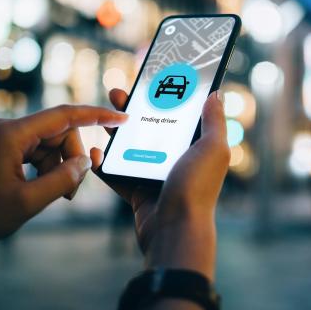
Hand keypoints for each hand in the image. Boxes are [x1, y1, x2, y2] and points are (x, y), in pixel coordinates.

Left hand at [0, 105, 127, 248]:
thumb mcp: (27, 202)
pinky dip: (47, 168)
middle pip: (59, 132)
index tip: (121, 117)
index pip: (65, 115)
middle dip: (72, 158)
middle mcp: (8, 128)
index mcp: (13, 134)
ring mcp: (3, 137)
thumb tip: (85, 163)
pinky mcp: (1, 148)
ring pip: (50, 144)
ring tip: (57, 196)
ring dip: (59, 167)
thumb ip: (62, 180)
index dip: (97, 115)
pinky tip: (44, 189)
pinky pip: (36, 151)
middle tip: (71, 192)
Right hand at [91, 90, 229, 279]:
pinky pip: (116, 173)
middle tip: (118, 93)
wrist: (174, 230)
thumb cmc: (196, 188)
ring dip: (116, 131)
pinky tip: (94, 151)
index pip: (179, 114)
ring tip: (102, 116)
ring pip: (131, 147)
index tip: (150, 79)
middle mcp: (176, 159)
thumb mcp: (213, 149)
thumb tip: (216, 93)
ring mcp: (155, 175)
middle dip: (134, 109)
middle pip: (151, 126)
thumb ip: (214, 121)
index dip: (165, 95)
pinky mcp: (137, 191)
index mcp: (196, 147)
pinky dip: (104, 164)